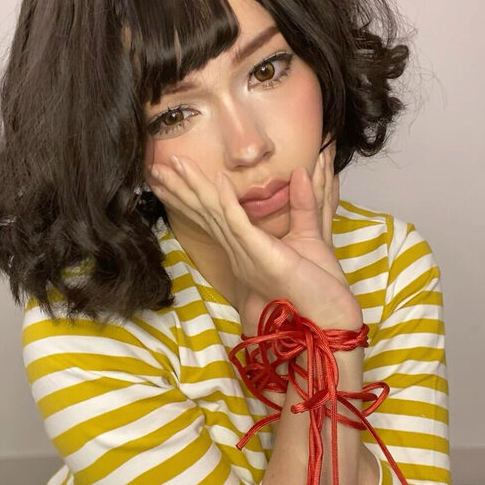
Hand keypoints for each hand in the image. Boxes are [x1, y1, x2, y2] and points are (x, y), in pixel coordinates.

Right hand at [146, 144, 361, 333]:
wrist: (329, 319)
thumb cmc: (319, 288)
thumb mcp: (311, 236)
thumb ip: (304, 204)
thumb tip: (300, 172)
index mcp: (247, 249)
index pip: (213, 216)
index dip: (191, 196)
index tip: (173, 177)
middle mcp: (240, 251)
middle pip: (204, 213)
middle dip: (179, 190)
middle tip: (155, 170)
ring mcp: (247, 253)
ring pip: (214, 214)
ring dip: (193, 188)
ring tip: (172, 165)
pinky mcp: (261, 255)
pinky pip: (239, 224)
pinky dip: (227, 202)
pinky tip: (216, 181)